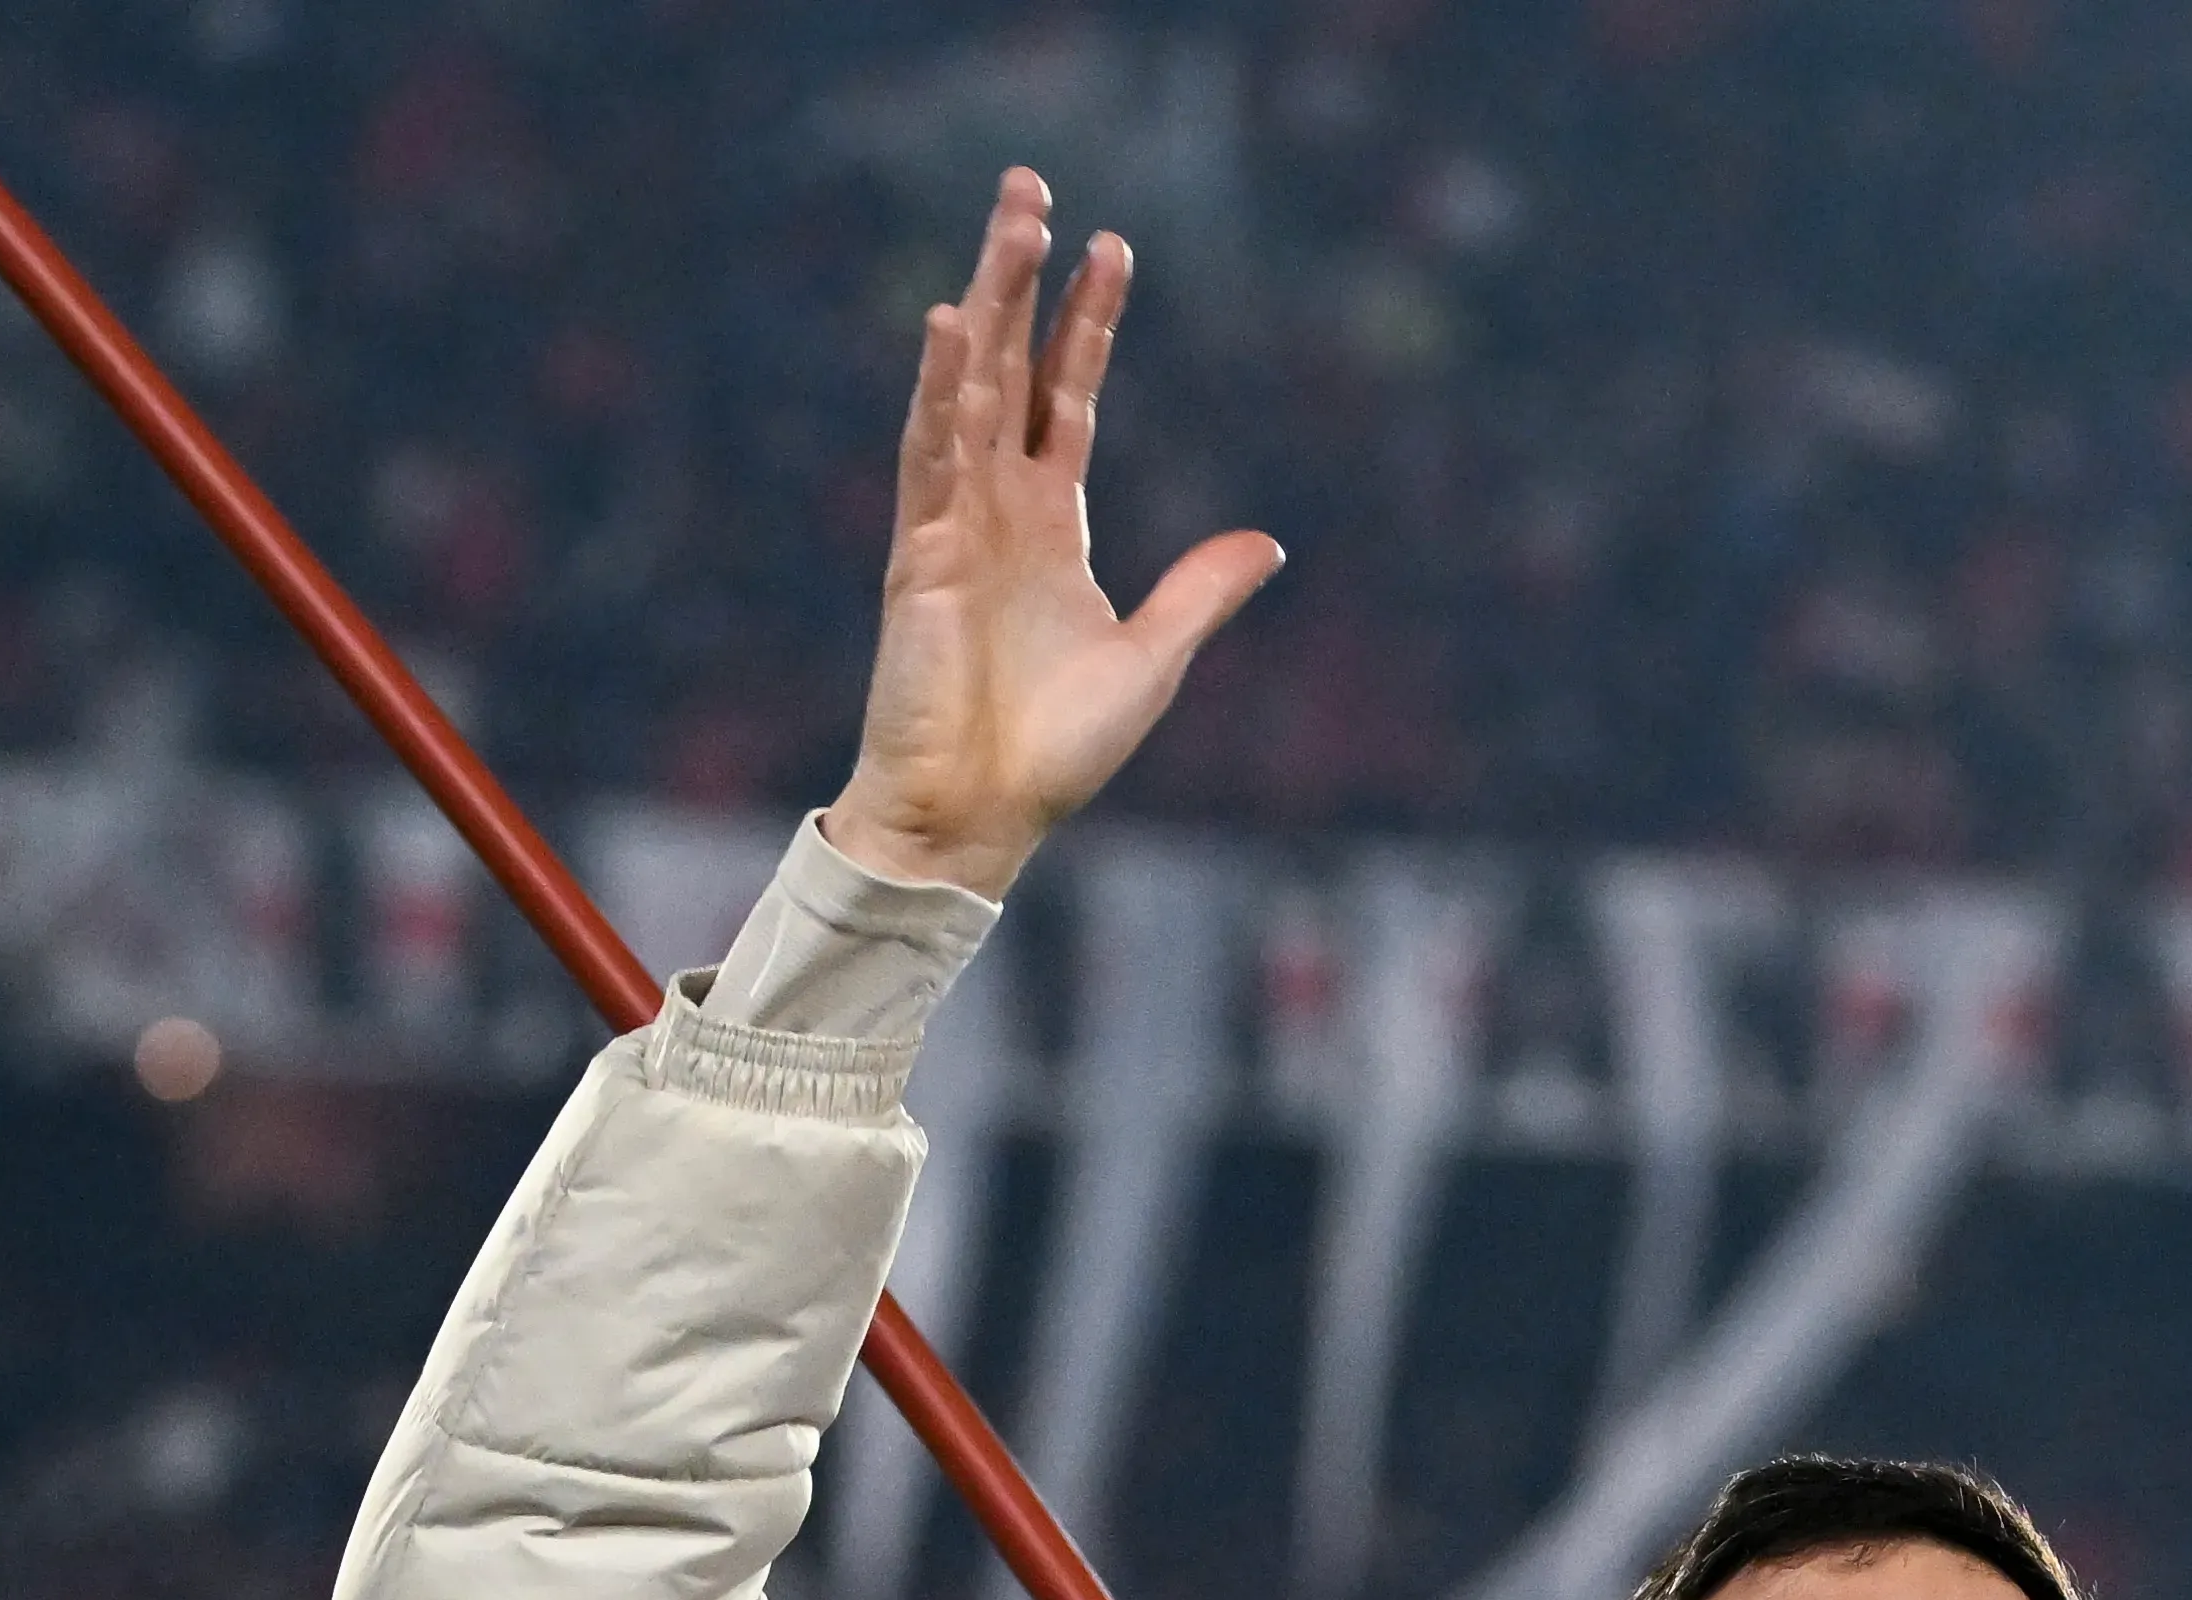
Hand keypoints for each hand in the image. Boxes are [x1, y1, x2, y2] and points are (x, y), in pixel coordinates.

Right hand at [819, 172, 1281, 903]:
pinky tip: (953, 325)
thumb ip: (1201, 591)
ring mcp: (954, 526)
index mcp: (1049, 526)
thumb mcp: (1154, 659)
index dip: (1086, 324)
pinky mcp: (922, 557)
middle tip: (1031, 186)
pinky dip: (941, 390)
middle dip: (1021, 278)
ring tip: (1009, 220)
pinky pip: (931, 457)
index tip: (1111, 247)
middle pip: (1010, 367)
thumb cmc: (1054, 754)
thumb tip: (1269, 541)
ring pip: (971, 389)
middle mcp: (997, 510)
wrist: (980, 821)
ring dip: (987, 302)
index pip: (1067, 398)